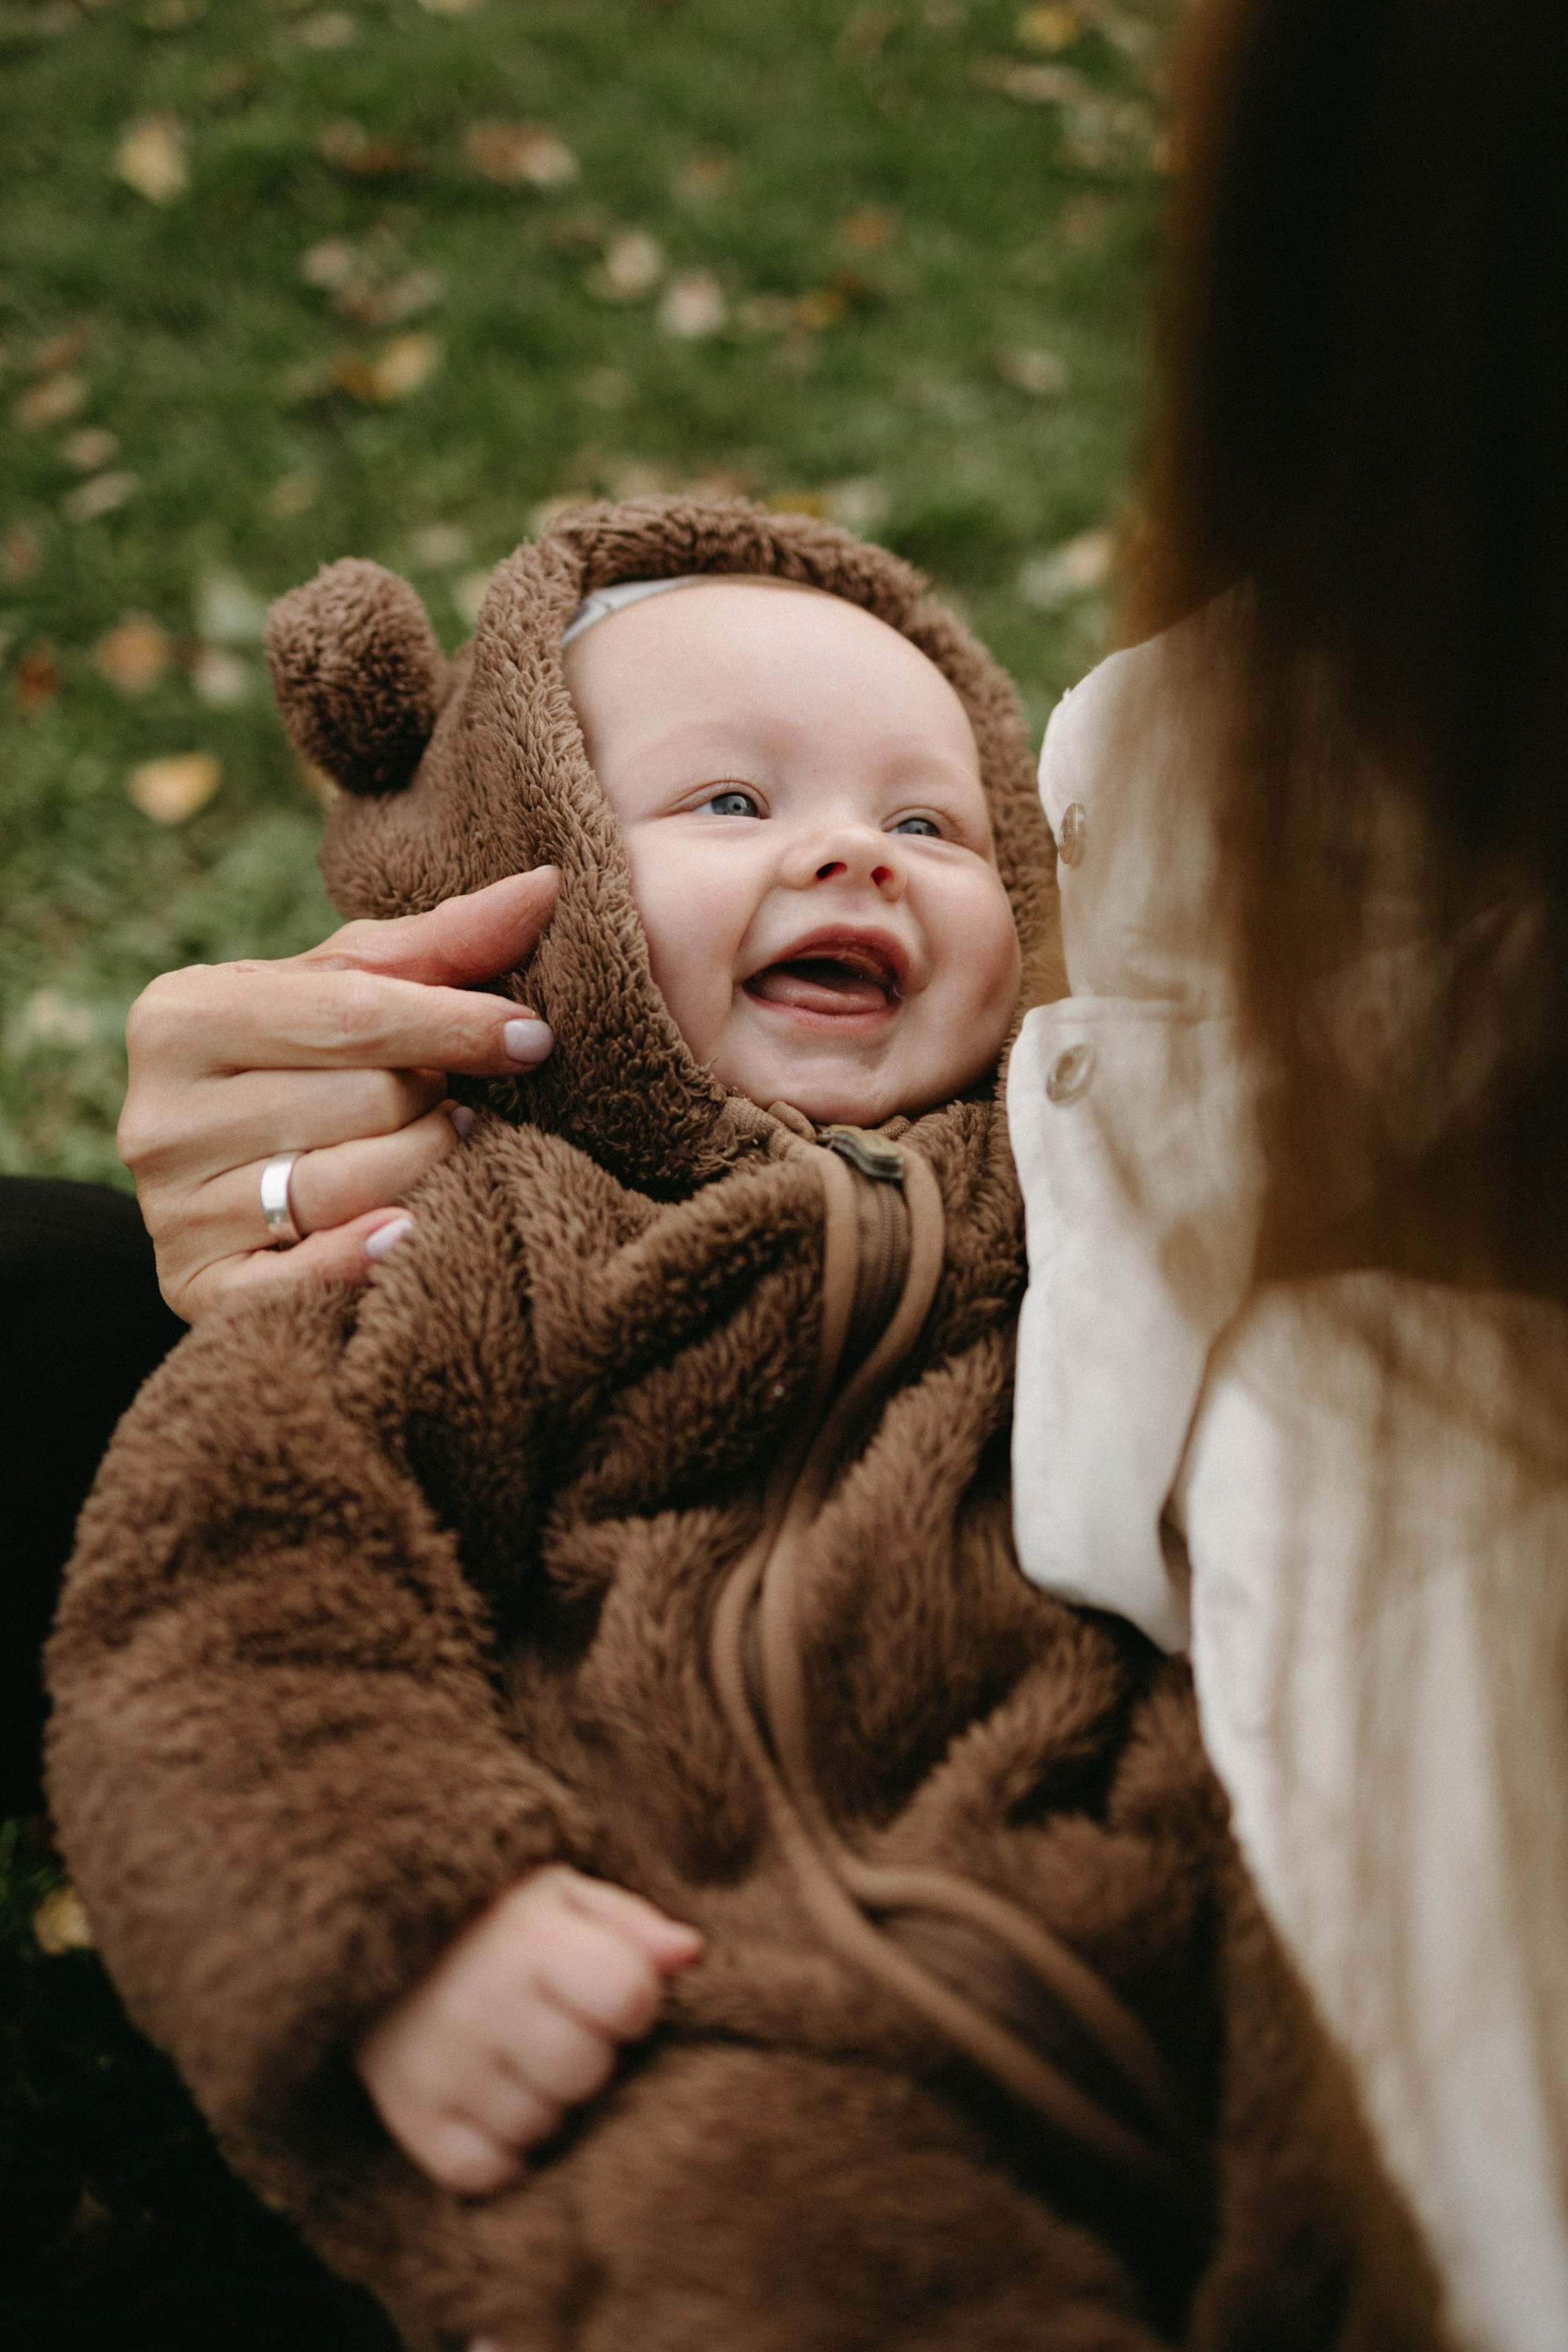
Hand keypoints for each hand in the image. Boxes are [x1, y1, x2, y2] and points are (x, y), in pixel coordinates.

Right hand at [118, 868, 559, 1320]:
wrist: (223, 1177)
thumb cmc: (303, 1060)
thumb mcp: (351, 990)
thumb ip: (444, 943)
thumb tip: (547, 885)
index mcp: (181, 1015)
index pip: (351, 1014)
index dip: (456, 1024)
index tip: (533, 1037)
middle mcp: (158, 1114)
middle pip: (363, 1102)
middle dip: (435, 1099)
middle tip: (456, 1101)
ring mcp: (172, 1209)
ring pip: (351, 1187)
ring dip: (427, 1168)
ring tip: (445, 1148)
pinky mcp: (196, 1288)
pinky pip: (306, 1278)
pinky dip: (369, 1256)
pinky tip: (410, 1231)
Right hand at [357, 1866, 702, 2194]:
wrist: (373, 1945)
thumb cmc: (491, 1924)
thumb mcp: (560, 1897)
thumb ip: (630, 1924)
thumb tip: (689, 1954)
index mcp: (524, 1936)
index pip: (628, 1996)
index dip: (634, 2002)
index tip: (608, 1991)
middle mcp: (475, 2000)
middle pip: (587, 2072)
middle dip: (588, 2055)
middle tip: (554, 2025)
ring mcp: (436, 2064)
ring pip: (541, 2127)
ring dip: (543, 2102)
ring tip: (516, 2057)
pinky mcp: (406, 2118)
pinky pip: (486, 2172)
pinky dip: (499, 2149)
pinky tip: (489, 2100)